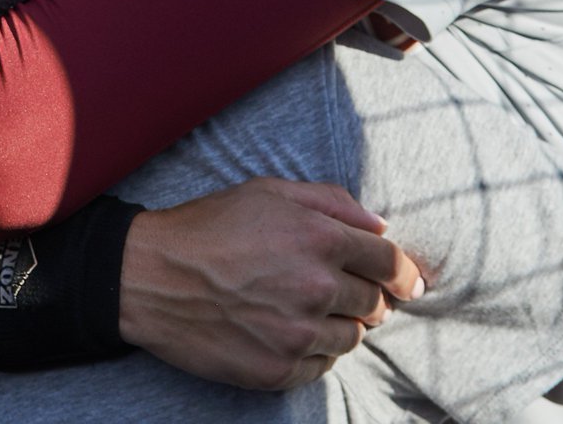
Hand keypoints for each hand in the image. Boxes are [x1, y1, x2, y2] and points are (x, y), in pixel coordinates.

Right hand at [118, 177, 422, 390]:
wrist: (152, 276)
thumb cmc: (210, 226)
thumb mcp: (270, 191)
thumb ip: (332, 202)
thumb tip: (379, 224)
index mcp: (320, 238)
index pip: (389, 262)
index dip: (405, 272)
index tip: (410, 281)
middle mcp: (317, 288)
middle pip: (376, 303)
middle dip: (369, 295)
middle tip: (346, 288)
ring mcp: (299, 334)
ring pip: (353, 338)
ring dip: (342, 323)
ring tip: (308, 306)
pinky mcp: (279, 370)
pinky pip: (322, 366)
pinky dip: (316, 350)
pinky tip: (289, 329)